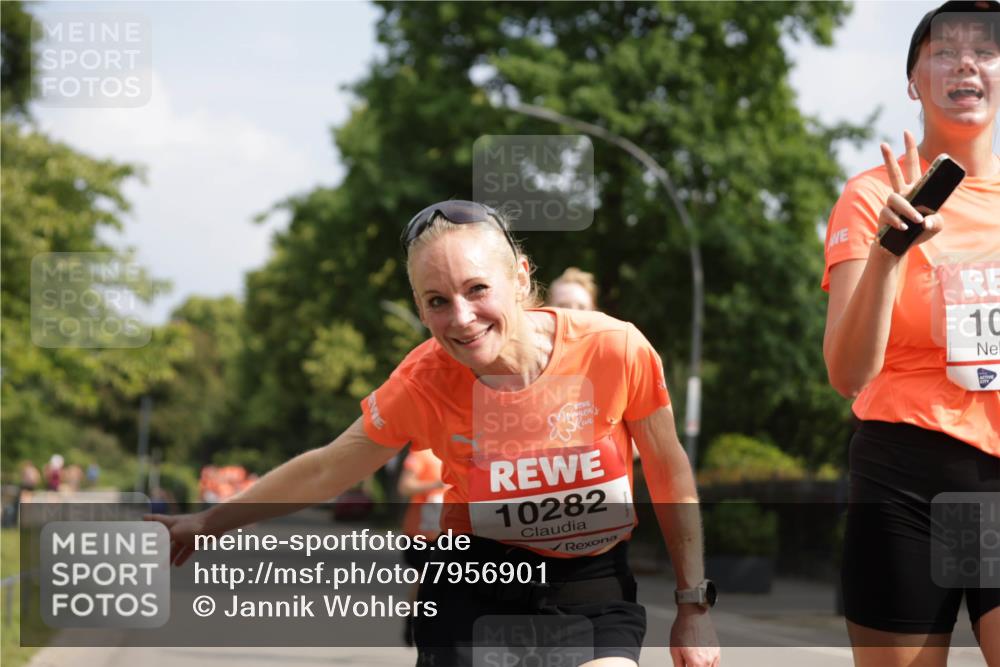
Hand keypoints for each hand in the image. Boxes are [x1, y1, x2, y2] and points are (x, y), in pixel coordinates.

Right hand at [144, 511, 211, 565]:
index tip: (141, 520)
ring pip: (175, 547)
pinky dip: (182, 557)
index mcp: (169, 523)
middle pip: (165, 538)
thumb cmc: (193, 526)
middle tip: (150, 557)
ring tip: (163, 567)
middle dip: (158, 547)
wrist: (214, 525)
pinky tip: (177, 565)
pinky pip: (186, 550)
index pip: (155, 519)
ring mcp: (186, 534)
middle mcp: (177, 528)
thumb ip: (162, 540)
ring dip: (169, 556)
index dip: (148, 520)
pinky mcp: (196, 540)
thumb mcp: (174, 533)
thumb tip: (151, 547)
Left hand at [670, 607, 720, 666]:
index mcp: (696, 663)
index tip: (685, 665)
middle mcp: (707, 661)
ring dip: (701, 666)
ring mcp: (714, 656)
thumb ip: (678, 665)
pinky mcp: (717, 651)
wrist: (693, 614)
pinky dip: (708, 664)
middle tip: (688, 662)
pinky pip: (715, 664)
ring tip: (693, 660)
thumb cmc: (683, 629)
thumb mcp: (674, 649)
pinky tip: (701, 660)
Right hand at [877, 130, 944, 249]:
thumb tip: (925, 221)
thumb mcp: (935, 227)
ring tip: (915, 221)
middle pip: (894, 172)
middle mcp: (902, 194)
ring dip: (907, 209)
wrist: (900, 247)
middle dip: (890, 158)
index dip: (910, 149)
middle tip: (883, 143)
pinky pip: (890, 215)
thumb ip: (936, 222)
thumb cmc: (918, 233)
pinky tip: (905, 228)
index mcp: (916, 190)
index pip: (913, 166)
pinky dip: (899, 221)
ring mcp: (892, 205)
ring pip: (895, 198)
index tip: (907, 133)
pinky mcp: (885, 216)